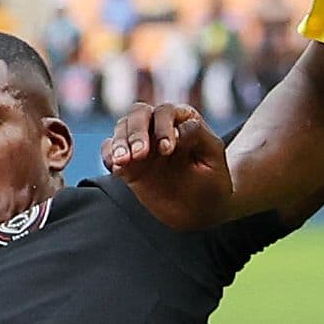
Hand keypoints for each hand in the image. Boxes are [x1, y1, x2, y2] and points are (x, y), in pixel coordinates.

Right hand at [101, 100, 236, 230]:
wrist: (201, 211)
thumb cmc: (213, 182)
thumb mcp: (214, 157)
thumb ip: (199, 135)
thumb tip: (177, 127)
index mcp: (181, 120)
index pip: (166, 112)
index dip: (164, 127)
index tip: (168, 150)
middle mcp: (158, 127)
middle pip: (138, 114)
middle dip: (136, 131)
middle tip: (139, 154)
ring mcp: (142, 145)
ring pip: (121, 129)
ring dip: (120, 143)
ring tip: (123, 162)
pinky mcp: (128, 164)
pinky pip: (110, 151)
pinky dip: (109, 155)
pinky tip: (116, 167)